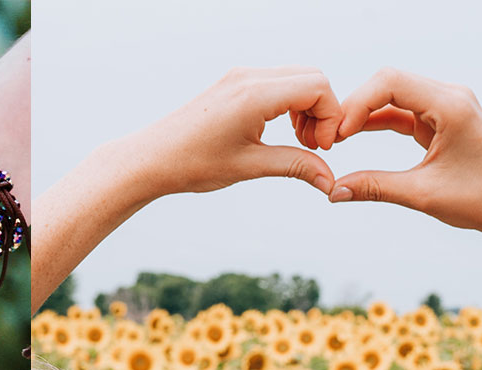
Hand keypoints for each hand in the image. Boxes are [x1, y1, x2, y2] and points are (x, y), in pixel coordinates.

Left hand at [129, 66, 343, 197]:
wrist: (151, 158)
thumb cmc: (193, 163)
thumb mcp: (250, 166)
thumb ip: (295, 165)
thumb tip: (329, 180)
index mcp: (255, 94)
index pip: (318, 87)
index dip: (330, 117)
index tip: (321, 148)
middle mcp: (249, 77)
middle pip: (312, 78)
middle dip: (322, 111)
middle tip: (313, 147)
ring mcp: (240, 77)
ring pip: (296, 79)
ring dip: (306, 108)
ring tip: (298, 143)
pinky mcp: (233, 83)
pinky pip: (276, 83)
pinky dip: (288, 104)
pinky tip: (279, 132)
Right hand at [325, 68, 481, 259]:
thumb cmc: (480, 200)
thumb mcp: (421, 195)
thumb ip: (374, 187)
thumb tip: (332, 191)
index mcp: (451, 106)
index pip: (390, 83)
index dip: (356, 104)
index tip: (336, 135)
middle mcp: (450, 96)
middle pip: (388, 81)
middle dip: (355, 106)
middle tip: (329, 136)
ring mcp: (446, 105)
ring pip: (392, 95)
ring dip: (363, 113)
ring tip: (335, 138)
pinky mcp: (441, 118)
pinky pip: (401, 111)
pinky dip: (376, 122)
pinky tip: (352, 136)